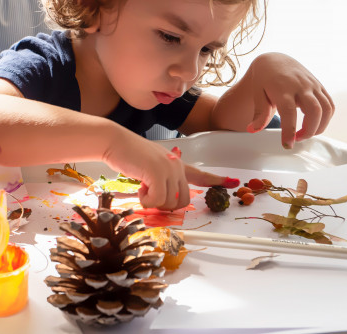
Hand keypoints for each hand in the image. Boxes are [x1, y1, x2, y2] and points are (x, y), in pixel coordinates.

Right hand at [103, 132, 238, 209]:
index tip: (232, 182)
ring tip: (142, 186)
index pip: (199, 174)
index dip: (215, 181)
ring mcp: (169, 169)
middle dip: (165, 204)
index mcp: (176, 163)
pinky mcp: (158, 174)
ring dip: (153, 202)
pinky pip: (157, 200)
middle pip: (182, 201)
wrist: (114, 142)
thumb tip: (162, 198)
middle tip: (150, 195)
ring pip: (170, 203)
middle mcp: (177, 166)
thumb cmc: (127, 155)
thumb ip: (160, 179)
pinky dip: (146, 200)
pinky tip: (140, 187)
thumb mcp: (148, 167)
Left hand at [246, 52, 333, 147]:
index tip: (287, 145)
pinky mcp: (320, 87)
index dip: (289, 130)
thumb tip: (252, 130)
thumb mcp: (257, 94)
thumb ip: (259, 113)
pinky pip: (330, 105)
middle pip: (314, 111)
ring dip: (320, 127)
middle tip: (297, 139)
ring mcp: (313, 85)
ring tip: (305, 134)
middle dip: (309, 130)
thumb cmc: (264, 79)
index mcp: (282, 88)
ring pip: (326, 109)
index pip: (289, 112)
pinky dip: (325, 119)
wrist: (275, 60)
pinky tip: (314, 124)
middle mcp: (301, 86)